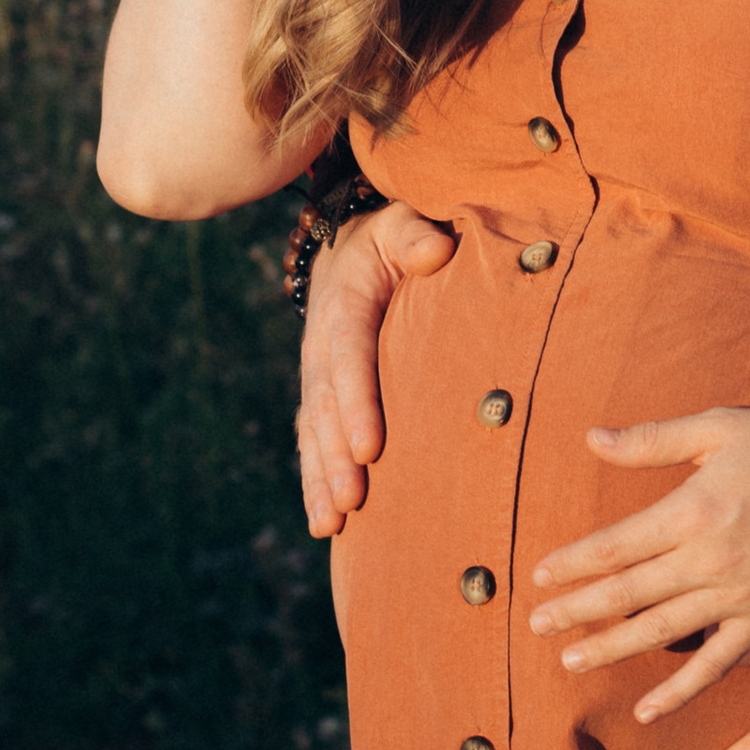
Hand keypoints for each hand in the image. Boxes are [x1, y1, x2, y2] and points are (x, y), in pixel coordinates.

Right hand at [295, 201, 454, 537]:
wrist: (344, 252)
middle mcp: (322, 348)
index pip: (351, 359)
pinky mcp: (321, 400)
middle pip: (327, 409)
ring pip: (314, 434)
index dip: (359, 404)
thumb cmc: (388, 241)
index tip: (372, 448)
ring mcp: (317, 378)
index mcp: (345, 307)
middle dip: (336, 458)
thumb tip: (437, 252)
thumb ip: (416, 235)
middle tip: (352, 502)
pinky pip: (312, 443)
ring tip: (330, 524)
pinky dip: (314, 483)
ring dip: (320, 480)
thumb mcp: (400, 224)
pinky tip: (323, 525)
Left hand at [525, 399, 749, 721]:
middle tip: (534, 624)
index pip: (616, 546)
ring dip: (612, 647)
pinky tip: (647, 709)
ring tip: (571, 660)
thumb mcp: (717, 426)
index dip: (573, 564)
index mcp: (693, 511)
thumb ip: (652, 440)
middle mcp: (712, 561)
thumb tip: (591, 438)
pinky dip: (681, 690)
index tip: (538, 576)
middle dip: (577, 610)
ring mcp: (741, 596)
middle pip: (628, 593)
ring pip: (661, 632)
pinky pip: (717, 664)